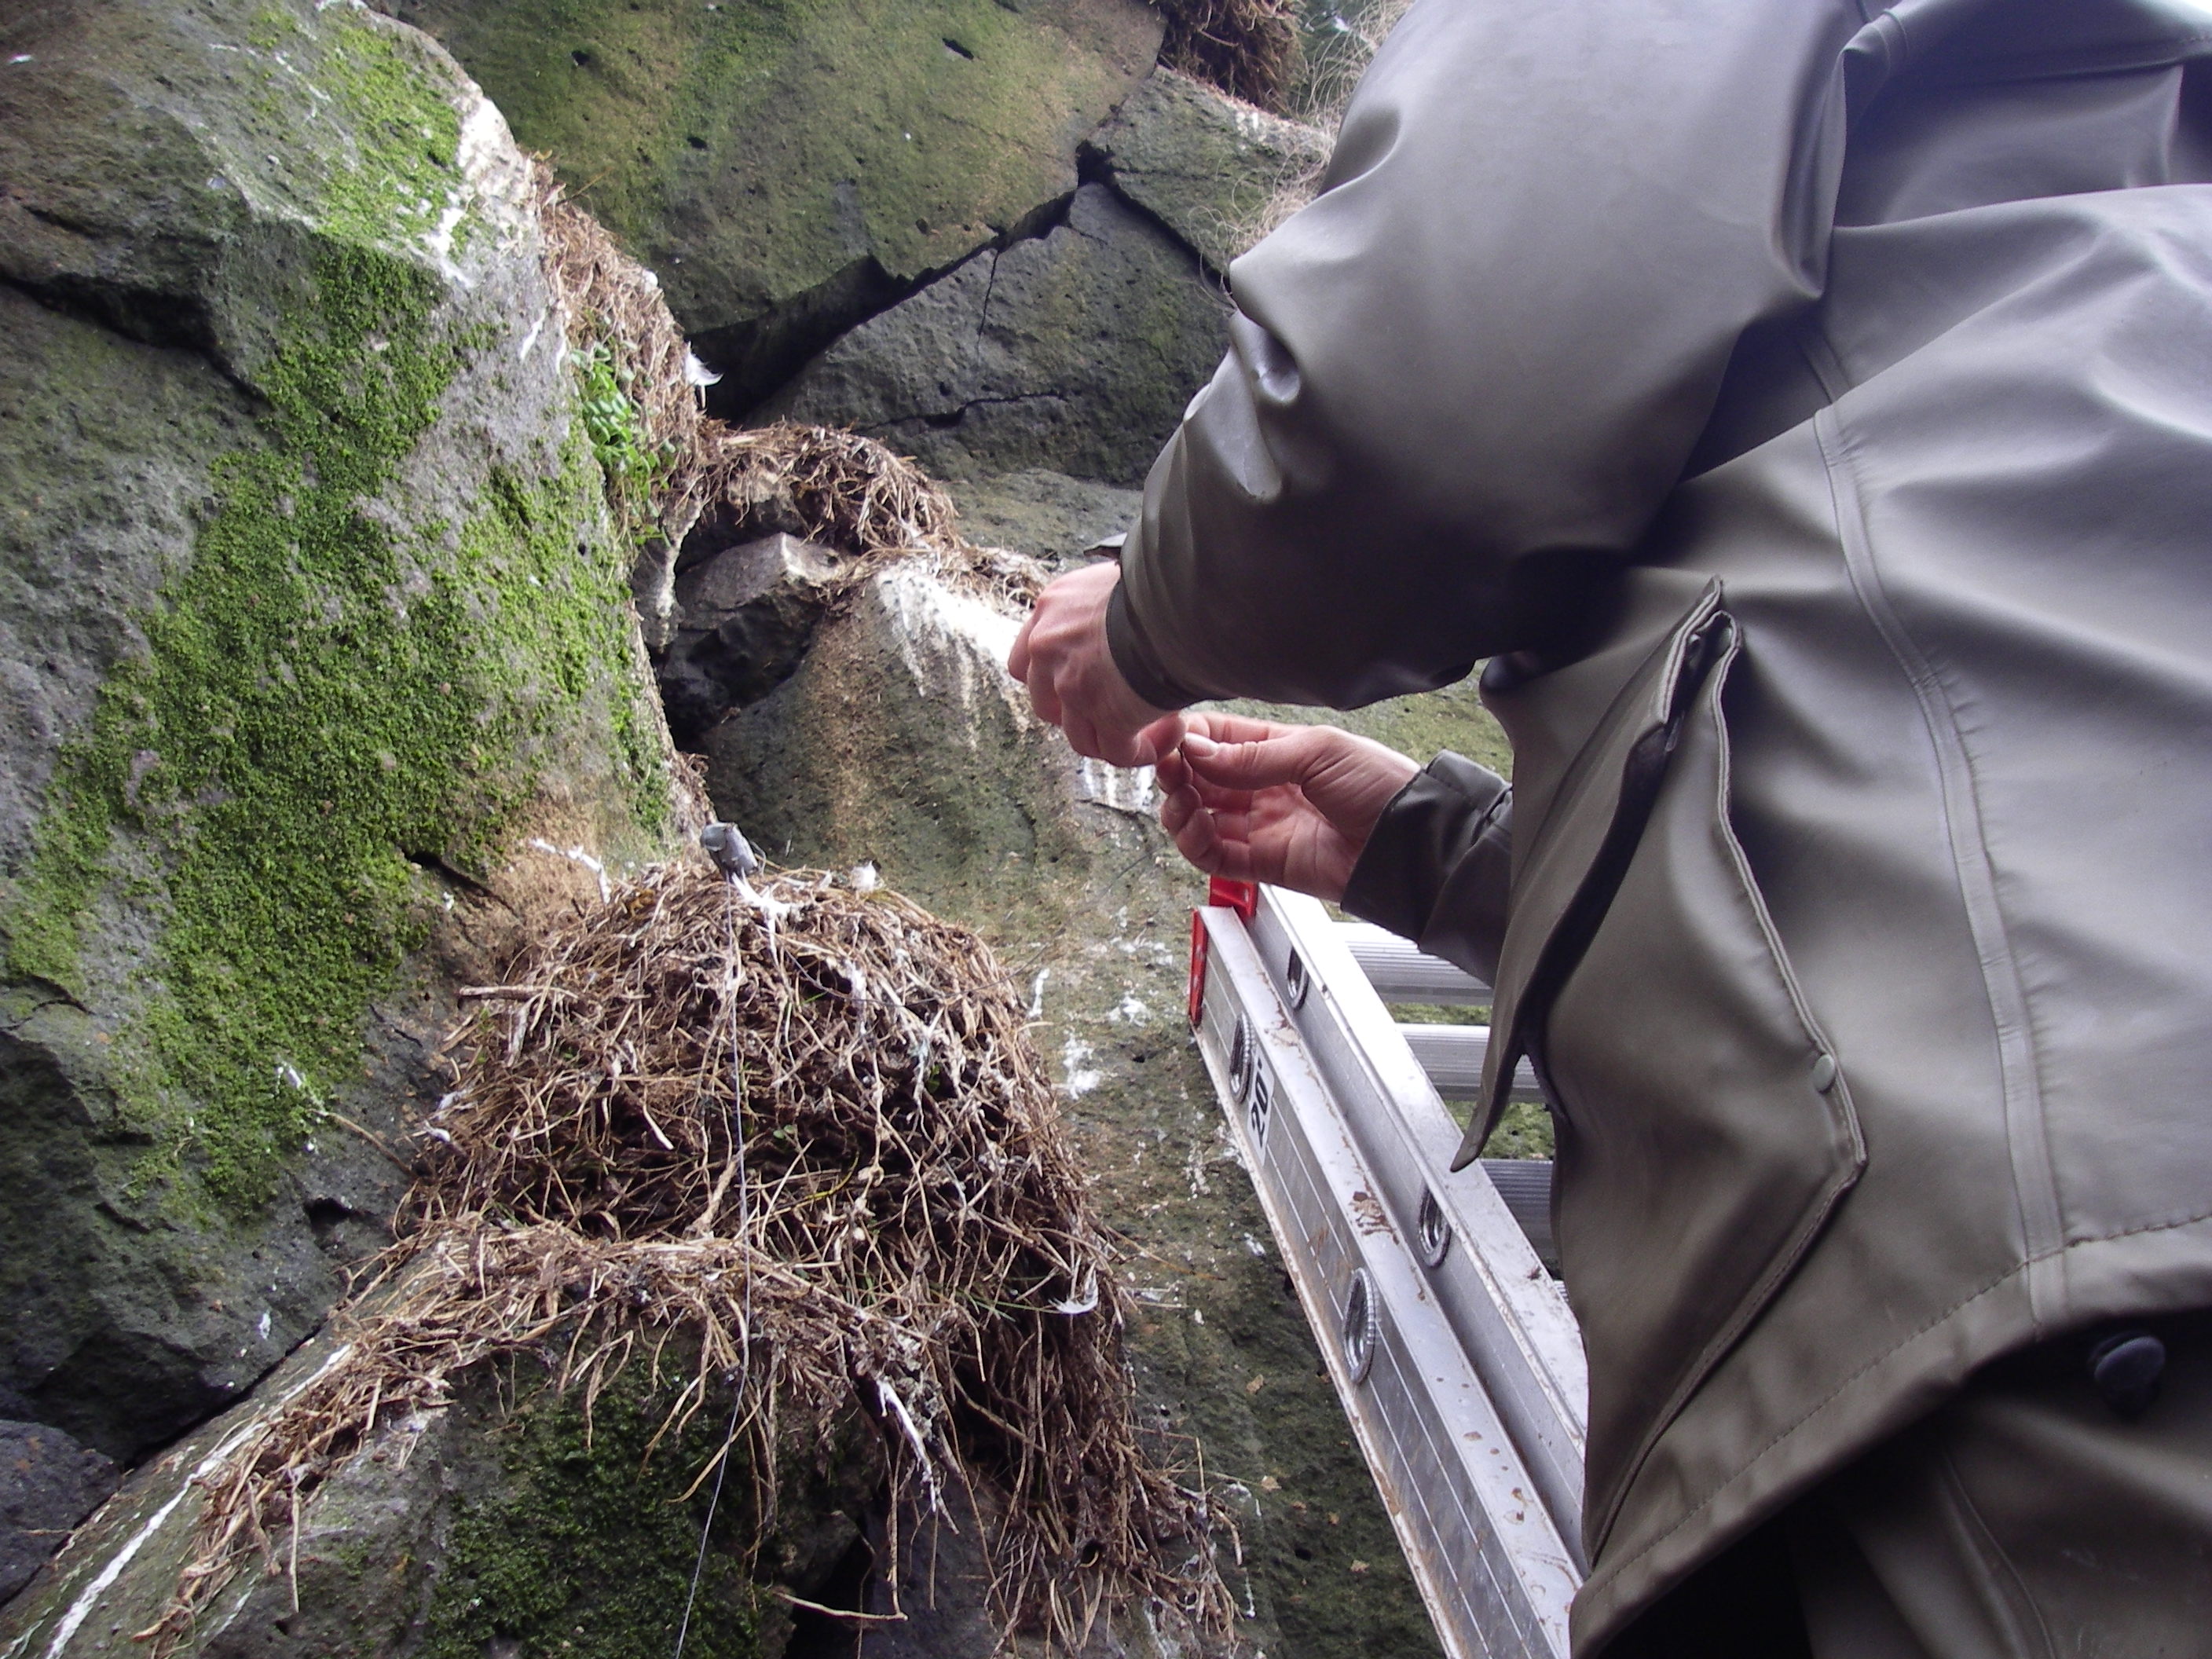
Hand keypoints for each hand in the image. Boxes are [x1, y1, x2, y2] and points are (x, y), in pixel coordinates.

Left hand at [1008, 562, 1184, 765]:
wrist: (1181, 599)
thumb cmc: (1160, 583)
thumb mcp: (1113, 582)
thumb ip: (1100, 610)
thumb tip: (1118, 631)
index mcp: (1051, 610)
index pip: (1025, 659)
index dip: (1050, 680)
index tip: (1077, 681)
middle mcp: (1050, 649)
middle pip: (1045, 704)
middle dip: (1076, 713)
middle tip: (1115, 705)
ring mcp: (1073, 687)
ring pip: (1079, 737)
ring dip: (1112, 738)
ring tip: (1152, 726)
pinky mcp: (1107, 717)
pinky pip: (1117, 753)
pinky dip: (1143, 752)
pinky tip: (1170, 736)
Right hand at [1157, 714, 1420, 902]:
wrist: (1406, 841)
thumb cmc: (1379, 786)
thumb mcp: (1317, 752)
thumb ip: (1253, 756)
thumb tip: (1195, 750)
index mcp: (1277, 750)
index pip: (1216, 739)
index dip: (1188, 739)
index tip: (1168, 740)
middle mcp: (1264, 786)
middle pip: (1200, 779)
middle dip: (1177, 774)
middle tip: (1169, 772)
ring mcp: (1261, 825)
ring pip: (1199, 818)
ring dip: (1180, 809)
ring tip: (1183, 803)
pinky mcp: (1263, 862)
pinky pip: (1214, 856)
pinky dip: (1194, 844)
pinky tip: (1195, 829)